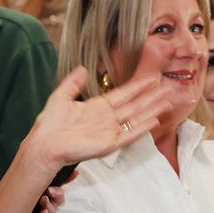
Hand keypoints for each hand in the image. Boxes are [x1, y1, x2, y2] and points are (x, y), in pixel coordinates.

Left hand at [0, 186, 64, 212]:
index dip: (61, 180)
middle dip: (58, 192)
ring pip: (54, 211)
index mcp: (33, 200)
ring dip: (51, 205)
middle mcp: (40, 210)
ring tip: (44, 200)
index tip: (71, 173)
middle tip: (51, 190)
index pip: (49, 188)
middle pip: (56, 198)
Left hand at [19, 67, 171, 174]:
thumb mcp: (60, 97)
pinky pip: (130, 134)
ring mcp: (110, 132)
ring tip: (168, 100)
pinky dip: (142, 127)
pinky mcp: (109, 144)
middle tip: (169, 87)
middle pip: (136, 105)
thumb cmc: (50, 124)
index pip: (124, 94)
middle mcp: (107, 119)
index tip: (153, 77)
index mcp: (98, 107)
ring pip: (137, 118)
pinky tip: (155, 119)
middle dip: (152, 96)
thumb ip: (72, 83)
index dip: (139, 86)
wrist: (44, 144)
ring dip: (153, 109)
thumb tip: (82, 68)